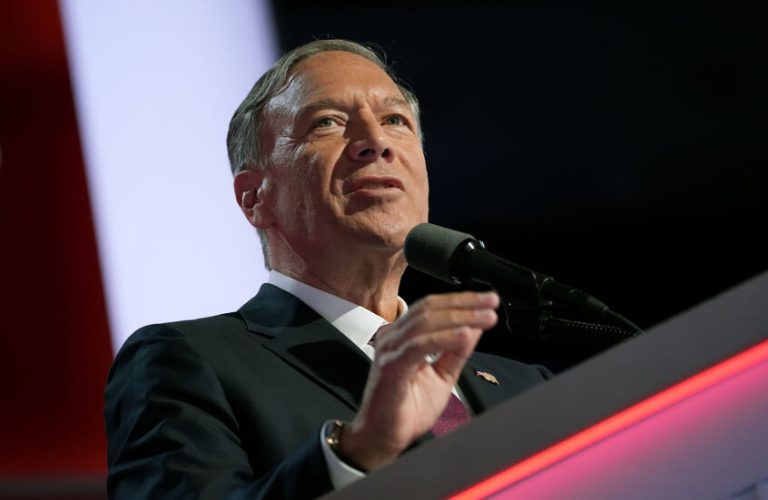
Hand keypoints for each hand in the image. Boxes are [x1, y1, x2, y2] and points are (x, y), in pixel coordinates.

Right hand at [337, 291, 499, 470]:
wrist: (382, 438)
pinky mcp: (391, 366)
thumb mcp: (442, 375)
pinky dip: (445, 338)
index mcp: (402, 336)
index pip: (432, 308)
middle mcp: (393, 337)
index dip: (461, 301)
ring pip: (426, 322)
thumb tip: (474, 327)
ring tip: (484, 317)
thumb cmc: (405, 409)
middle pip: (430, 309)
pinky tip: (465, 334)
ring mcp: (390, 350)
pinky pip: (420, 346)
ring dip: (460, 317)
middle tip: (491, 303)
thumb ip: (456, 351)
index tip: (487, 301)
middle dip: (464, 304)